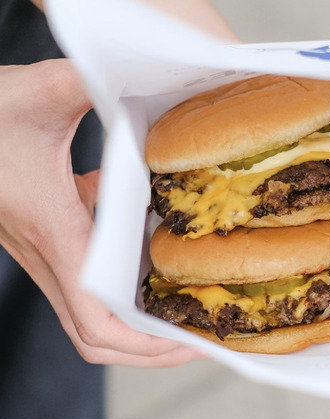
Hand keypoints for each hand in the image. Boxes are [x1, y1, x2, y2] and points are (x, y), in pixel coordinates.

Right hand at [0, 59, 204, 365]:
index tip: (195, 341)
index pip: (99, 319)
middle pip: (97, 336)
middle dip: (152, 347)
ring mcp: (43, 248)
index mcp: (54, 232)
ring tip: (190, 302)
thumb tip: (136, 69)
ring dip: (139, 315)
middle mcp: (47, 252)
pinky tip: (145, 232)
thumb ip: (82, 83)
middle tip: (203, 334)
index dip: (149, 345)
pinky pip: (85, 273)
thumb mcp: (36, 94)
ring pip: (89, 311)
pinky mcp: (45, 233)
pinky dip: (121, 272)